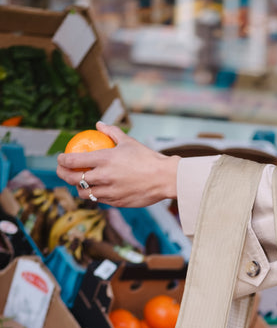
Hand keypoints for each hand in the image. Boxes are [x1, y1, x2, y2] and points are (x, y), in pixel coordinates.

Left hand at [56, 121, 179, 206]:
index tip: (60, 158)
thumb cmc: (147, 158)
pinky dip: (95, 194)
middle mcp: (103, 177)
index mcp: (104, 159)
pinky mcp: (117, 202)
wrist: (164, 178)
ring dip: (78, 188)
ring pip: (84, 193)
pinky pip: (99, 199)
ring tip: (79, 184)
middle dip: (63, 175)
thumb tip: (98, 125)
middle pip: (73, 179)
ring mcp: (109, 191)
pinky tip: (96, 190)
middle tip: (62, 171)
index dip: (62, 160)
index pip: (73, 161)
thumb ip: (111, 132)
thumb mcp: (128, 141)